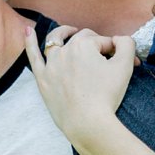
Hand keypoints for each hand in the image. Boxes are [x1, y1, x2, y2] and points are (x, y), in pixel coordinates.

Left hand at [27, 20, 136, 144]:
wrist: (87, 123)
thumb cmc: (106, 95)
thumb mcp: (124, 67)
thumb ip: (126, 44)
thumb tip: (119, 39)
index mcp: (84, 45)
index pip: (104, 42)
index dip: (117, 52)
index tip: (127, 64)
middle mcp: (65, 50)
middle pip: (83, 39)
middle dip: (97, 45)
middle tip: (108, 59)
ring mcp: (51, 64)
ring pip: (56, 41)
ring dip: (64, 33)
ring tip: (70, 31)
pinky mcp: (42, 79)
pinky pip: (34, 57)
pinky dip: (30, 42)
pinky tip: (27, 30)